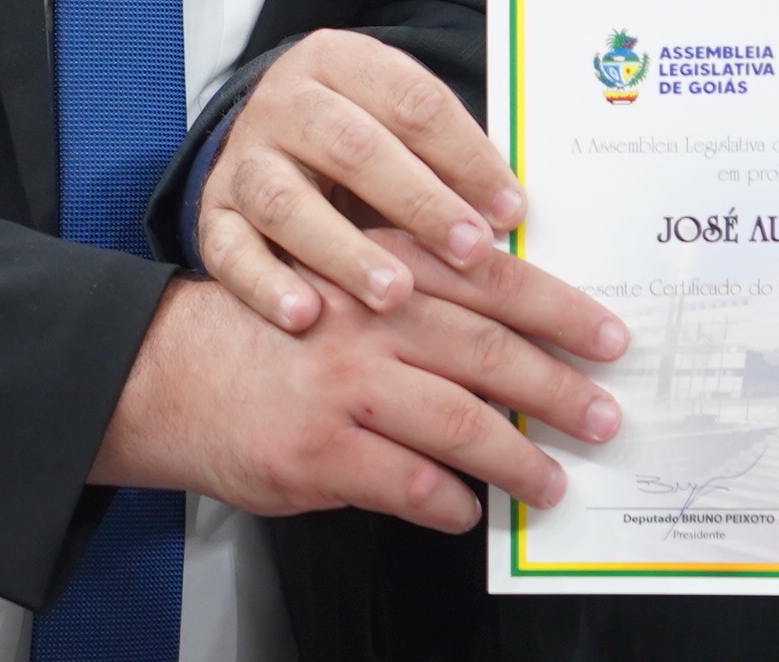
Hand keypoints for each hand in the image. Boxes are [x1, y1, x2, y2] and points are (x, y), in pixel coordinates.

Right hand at [93, 267, 625, 532]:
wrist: (168, 372)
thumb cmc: (271, 328)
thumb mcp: (347, 278)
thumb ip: (420, 291)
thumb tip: (513, 326)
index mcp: (387, 267)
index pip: (495, 282)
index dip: (562, 312)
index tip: (610, 337)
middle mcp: (371, 320)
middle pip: (491, 354)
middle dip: (560, 389)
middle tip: (604, 416)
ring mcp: (344, 389)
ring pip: (459, 423)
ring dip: (517, 458)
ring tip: (553, 480)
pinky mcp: (317, 454)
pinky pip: (406, 484)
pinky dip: (447, 502)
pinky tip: (469, 511)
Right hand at [201, 30, 595, 339]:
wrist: (260, 145)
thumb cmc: (359, 143)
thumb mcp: (397, 126)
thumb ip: (445, 157)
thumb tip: (516, 214)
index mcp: (342, 62)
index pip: (412, 100)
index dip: (466, 154)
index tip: (512, 208)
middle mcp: (286, 103)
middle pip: (355, 147)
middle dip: (420, 201)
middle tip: (472, 251)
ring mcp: (243, 161)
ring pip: (289, 201)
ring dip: (346, 250)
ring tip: (395, 293)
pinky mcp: (212, 216)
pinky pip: (230, 252)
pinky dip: (266, 286)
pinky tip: (306, 317)